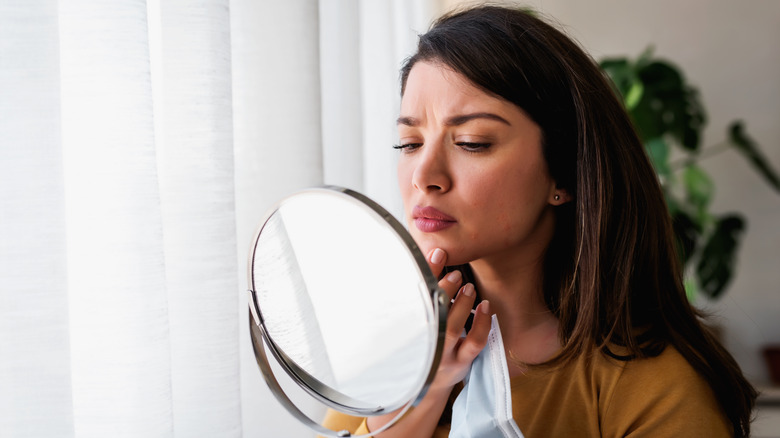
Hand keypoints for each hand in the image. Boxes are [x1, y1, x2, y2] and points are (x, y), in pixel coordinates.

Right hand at [426, 248, 491, 390]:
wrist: (425, 384)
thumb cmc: (423, 341)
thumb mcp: (419, 316)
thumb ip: (427, 288)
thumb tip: (436, 254)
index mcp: (409, 326)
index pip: (416, 295)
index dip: (427, 273)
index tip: (437, 253)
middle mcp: (423, 341)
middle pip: (433, 312)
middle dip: (444, 289)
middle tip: (455, 275)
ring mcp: (442, 354)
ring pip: (452, 327)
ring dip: (462, 304)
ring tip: (468, 287)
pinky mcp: (460, 363)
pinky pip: (474, 342)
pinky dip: (482, 323)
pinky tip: (486, 306)